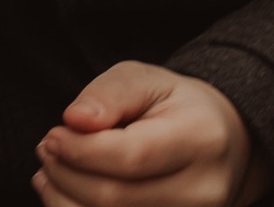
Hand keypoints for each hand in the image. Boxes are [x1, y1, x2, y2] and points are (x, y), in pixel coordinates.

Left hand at [33, 61, 273, 206]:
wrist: (227, 144)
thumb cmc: (177, 107)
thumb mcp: (146, 79)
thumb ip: (109, 93)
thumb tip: (74, 119)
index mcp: (201, 139)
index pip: (131, 157)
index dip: (81, 151)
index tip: (53, 135)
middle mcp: (204, 190)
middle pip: (116, 198)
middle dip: (67, 175)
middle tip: (46, 150)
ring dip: (66, 201)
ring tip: (50, 172)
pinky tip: (64, 195)